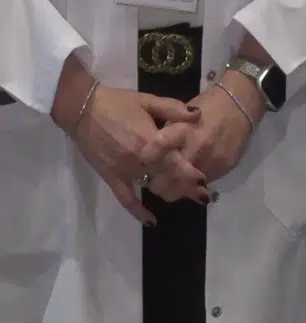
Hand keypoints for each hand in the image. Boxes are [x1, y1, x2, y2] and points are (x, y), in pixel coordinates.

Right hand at [72, 85, 208, 223]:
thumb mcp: (149, 101)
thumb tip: (198, 115)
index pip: (176, 162)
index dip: (192, 174)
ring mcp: (124, 170)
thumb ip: (174, 109)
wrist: (83, 108)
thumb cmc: (118, 103)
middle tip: (204, 196)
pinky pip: (125, 198)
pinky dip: (137, 211)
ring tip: (187, 200)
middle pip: (168, 178)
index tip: (206, 182)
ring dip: (169, 193)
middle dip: (187, 187)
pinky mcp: (111, 177)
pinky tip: (151, 221)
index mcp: (151, 140)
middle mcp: (140, 159)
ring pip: (152, 187)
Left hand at [148, 72, 262, 186]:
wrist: (240, 105)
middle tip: (153, 179)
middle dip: (156, 182)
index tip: (143, 162)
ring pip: (184, 188)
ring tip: (170, 181)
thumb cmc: (207, 106)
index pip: (158, 148)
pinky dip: (191, 185)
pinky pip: (201, 186)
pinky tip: (189, 177)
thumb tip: (151, 154)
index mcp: (184, 130)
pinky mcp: (224, 169)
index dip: (147, 158)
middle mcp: (198, 148)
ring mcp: (212, 161)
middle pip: (169, 177)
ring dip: (173, 188)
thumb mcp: (182, 113)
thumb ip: (167, 134)